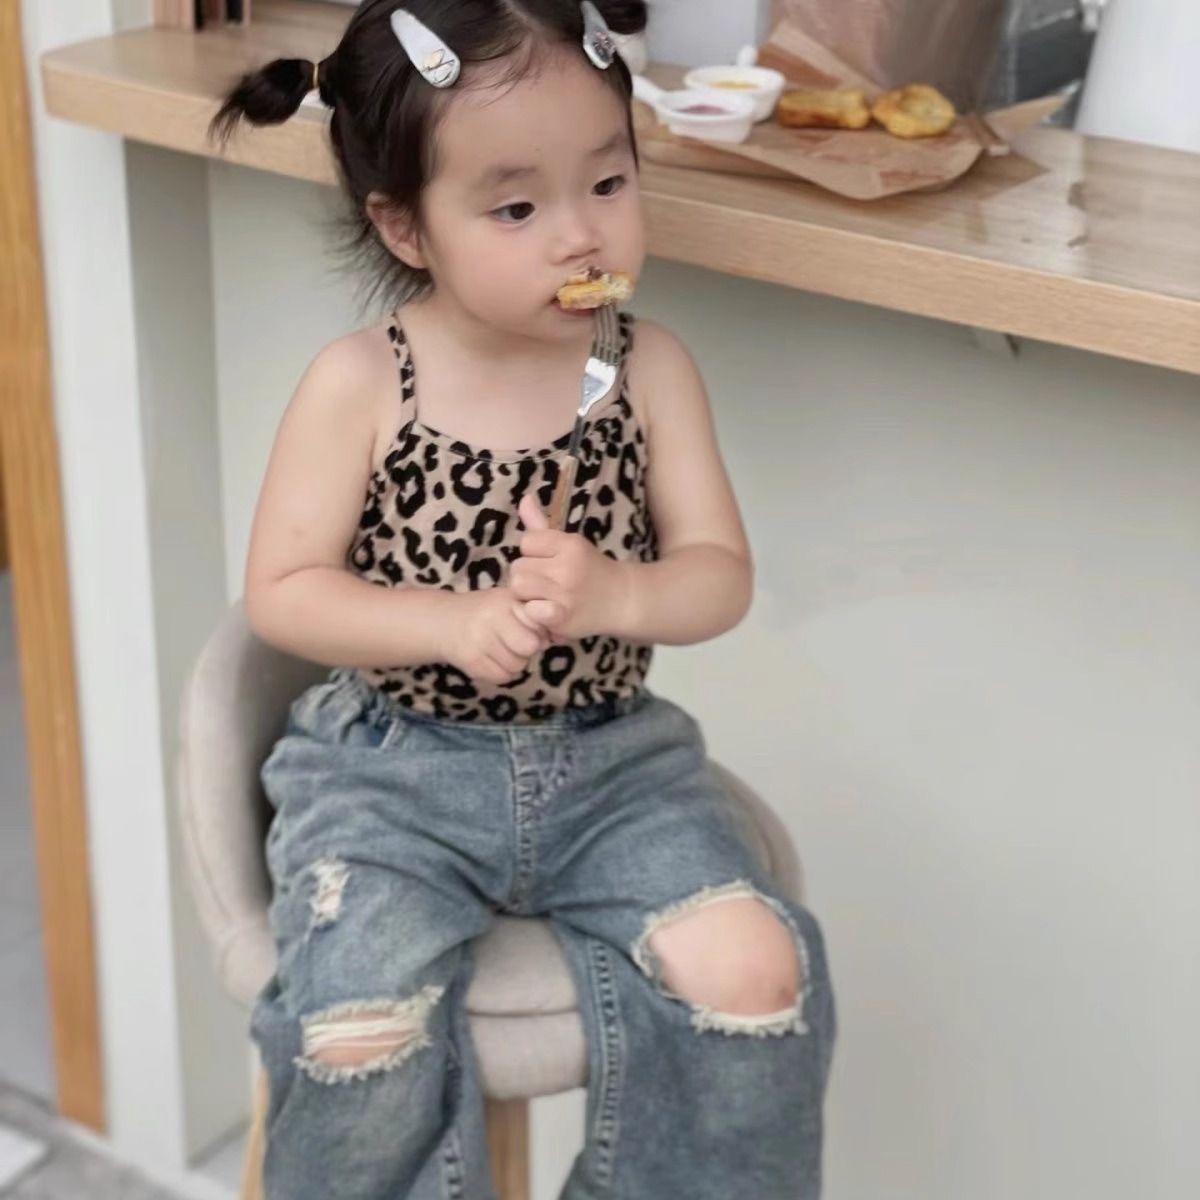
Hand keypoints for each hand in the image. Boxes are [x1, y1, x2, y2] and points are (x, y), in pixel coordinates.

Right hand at [442, 587, 549, 685]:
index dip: (537, 629)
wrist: (443, 622)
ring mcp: (480, 642)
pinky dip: (501, 672)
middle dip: (527, 648)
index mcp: (504, 601)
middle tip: (514, 642)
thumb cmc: (485, 612)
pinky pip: (502, 677)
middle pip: (530, 647)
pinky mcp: (472, 663)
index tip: (527, 627)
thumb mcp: (507, 602)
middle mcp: (491, 619)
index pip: (538, 623)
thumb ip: (531, 616)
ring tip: (500, 649)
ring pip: (517, 666)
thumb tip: (547, 641)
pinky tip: (490, 659)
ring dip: (514, 662)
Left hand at [512, 495, 629, 640]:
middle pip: (518, 566)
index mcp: (570, 545)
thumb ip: (541, 525)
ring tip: (542, 597)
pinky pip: (529, 610)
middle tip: (544, 584)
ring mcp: (565, 594)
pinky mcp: (562, 618)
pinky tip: (544, 613)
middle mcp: (568, 567)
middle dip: (527, 574)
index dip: (532, 553)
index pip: (526, 542)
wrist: (622, 600)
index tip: (547, 563)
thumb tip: (524, 497)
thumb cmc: (591, 570)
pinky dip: (533, 612)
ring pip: (518, 587)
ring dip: (526, 594)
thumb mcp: (570, 544)